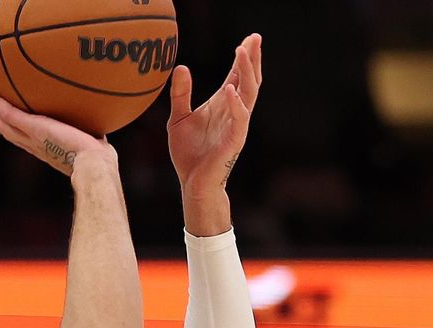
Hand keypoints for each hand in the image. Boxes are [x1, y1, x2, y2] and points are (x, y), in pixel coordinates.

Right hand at [0, 88, 116, 176]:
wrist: (94, 166)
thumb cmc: (101, 160)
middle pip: (10, 131)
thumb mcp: (97, 142)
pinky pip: (9, 113)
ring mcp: (32, 138)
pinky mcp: (33, 129)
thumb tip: (108, 122)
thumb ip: (96, 132)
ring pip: (5, 123)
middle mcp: (36, 146)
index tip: (12, 116)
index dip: (18, 127)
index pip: (28, 137)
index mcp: (48, 149)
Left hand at [168, 34, 262, 197]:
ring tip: (242, 53)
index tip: (247, 39)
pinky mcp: (233, 141)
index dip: (242, 58)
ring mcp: (236, 126)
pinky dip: (236, 104)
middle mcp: (233, 113)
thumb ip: (180, 94)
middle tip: (254, 37)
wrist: (193, 183)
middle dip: (252, 59)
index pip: (236, 77)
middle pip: (249, 80)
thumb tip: (181, 67)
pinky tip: (230, 90)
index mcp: (222, 106)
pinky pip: (239, 119)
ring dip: (246, 73)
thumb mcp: (178, 119)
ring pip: (249, 95)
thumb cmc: (189, 153)